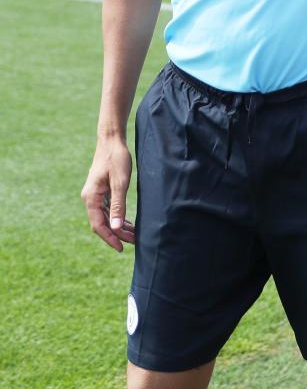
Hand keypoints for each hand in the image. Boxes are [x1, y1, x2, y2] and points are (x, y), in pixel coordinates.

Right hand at [81, 136, 134, 251]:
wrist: (111, 140)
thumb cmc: (116, 158)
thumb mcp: (120, 182)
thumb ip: (118, 205)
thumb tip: (116, 228)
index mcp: (91, 198)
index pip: (98, 225)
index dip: (110, 238)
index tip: (121, 248)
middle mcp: (90, 198)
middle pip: (102, 223)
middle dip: (117, 234)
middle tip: (133, 242)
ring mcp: (95, 194)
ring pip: (105, 217)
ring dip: (118, 227)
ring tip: (133, 235)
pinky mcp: (101, 190)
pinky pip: (107, 209)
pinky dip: (117, 217)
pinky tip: (127, 223)